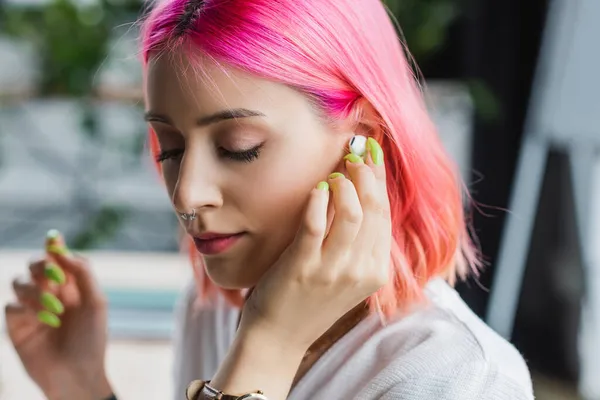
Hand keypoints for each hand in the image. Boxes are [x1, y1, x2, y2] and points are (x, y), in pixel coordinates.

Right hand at [4, 230, 112, 399]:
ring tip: (56, 309)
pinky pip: (11, 306)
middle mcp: (50, 293)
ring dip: (36, 290)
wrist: (77, 375)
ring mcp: (31, 308)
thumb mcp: (96, 303)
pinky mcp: (16, 326)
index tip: (53, 237)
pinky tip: (44, 321)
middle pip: (35, 264)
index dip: (54, 246)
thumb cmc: (92, 339)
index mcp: (72, 285)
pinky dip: (26, 309)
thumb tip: (64, 251)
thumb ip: (83, 273)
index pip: (59, 258)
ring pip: (19, 282)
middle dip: (40, 264)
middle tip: (54, 277)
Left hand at [240, 137, 390, 348]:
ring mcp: (332, 270)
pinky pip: (315, 226)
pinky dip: (318, 201)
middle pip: (374, 210)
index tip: (372, 154)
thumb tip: (356, 192)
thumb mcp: (344, 274)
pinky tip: (316, 189)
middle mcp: (360, 270)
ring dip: (346, 185)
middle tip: (355, 154)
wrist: (279, 338)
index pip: (385, 215)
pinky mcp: (303, 267)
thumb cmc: (308, 301)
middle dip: (367, 175)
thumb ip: (354, 240)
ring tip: (335, 173)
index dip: (379, 180)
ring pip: (353, 214)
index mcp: (374, 270)